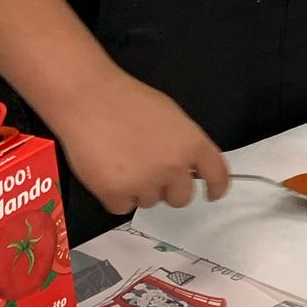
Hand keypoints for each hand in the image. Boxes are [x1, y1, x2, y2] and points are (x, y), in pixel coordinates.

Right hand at [52, 68, 229, 214]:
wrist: (89, 99)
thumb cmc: (127, 101)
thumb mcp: (171, 116)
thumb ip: (183, 144)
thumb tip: (186, 165)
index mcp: (192, 144)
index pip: (218, 175)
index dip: (216, 187)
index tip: (212, 194)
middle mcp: (174, 168)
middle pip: (182, 198)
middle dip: (168, 189)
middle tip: (149, 170)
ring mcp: (145, 183)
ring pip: (149, 202)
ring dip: (138, 189)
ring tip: (121, 161)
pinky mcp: (116, 194)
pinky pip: (122, 207)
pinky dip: (115, 195)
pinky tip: (106, 172)